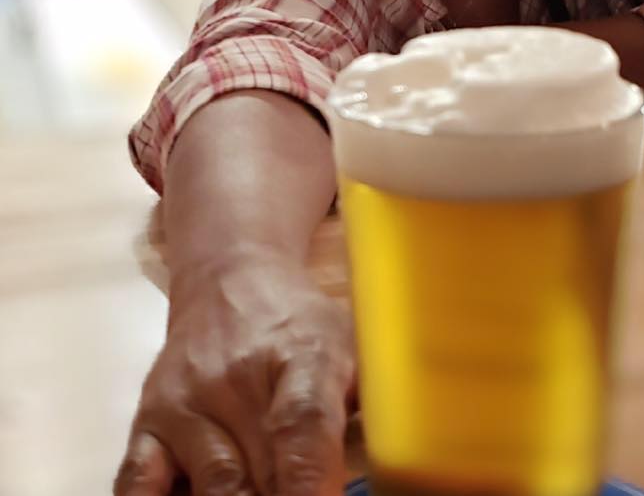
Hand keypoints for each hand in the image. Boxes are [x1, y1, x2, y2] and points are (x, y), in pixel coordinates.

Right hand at [114, 249, 354, 495]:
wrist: (229, 280)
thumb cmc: (300, 322)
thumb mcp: (349, 344)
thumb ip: (368, 402)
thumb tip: (392, 465)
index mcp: (302, 352)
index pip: (302, 424)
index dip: (313, 484)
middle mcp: (235, 377)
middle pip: (259, 474)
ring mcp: (185, 403)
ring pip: (211, 490)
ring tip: (265, 495)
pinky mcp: (147, 423)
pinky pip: (140, 488)